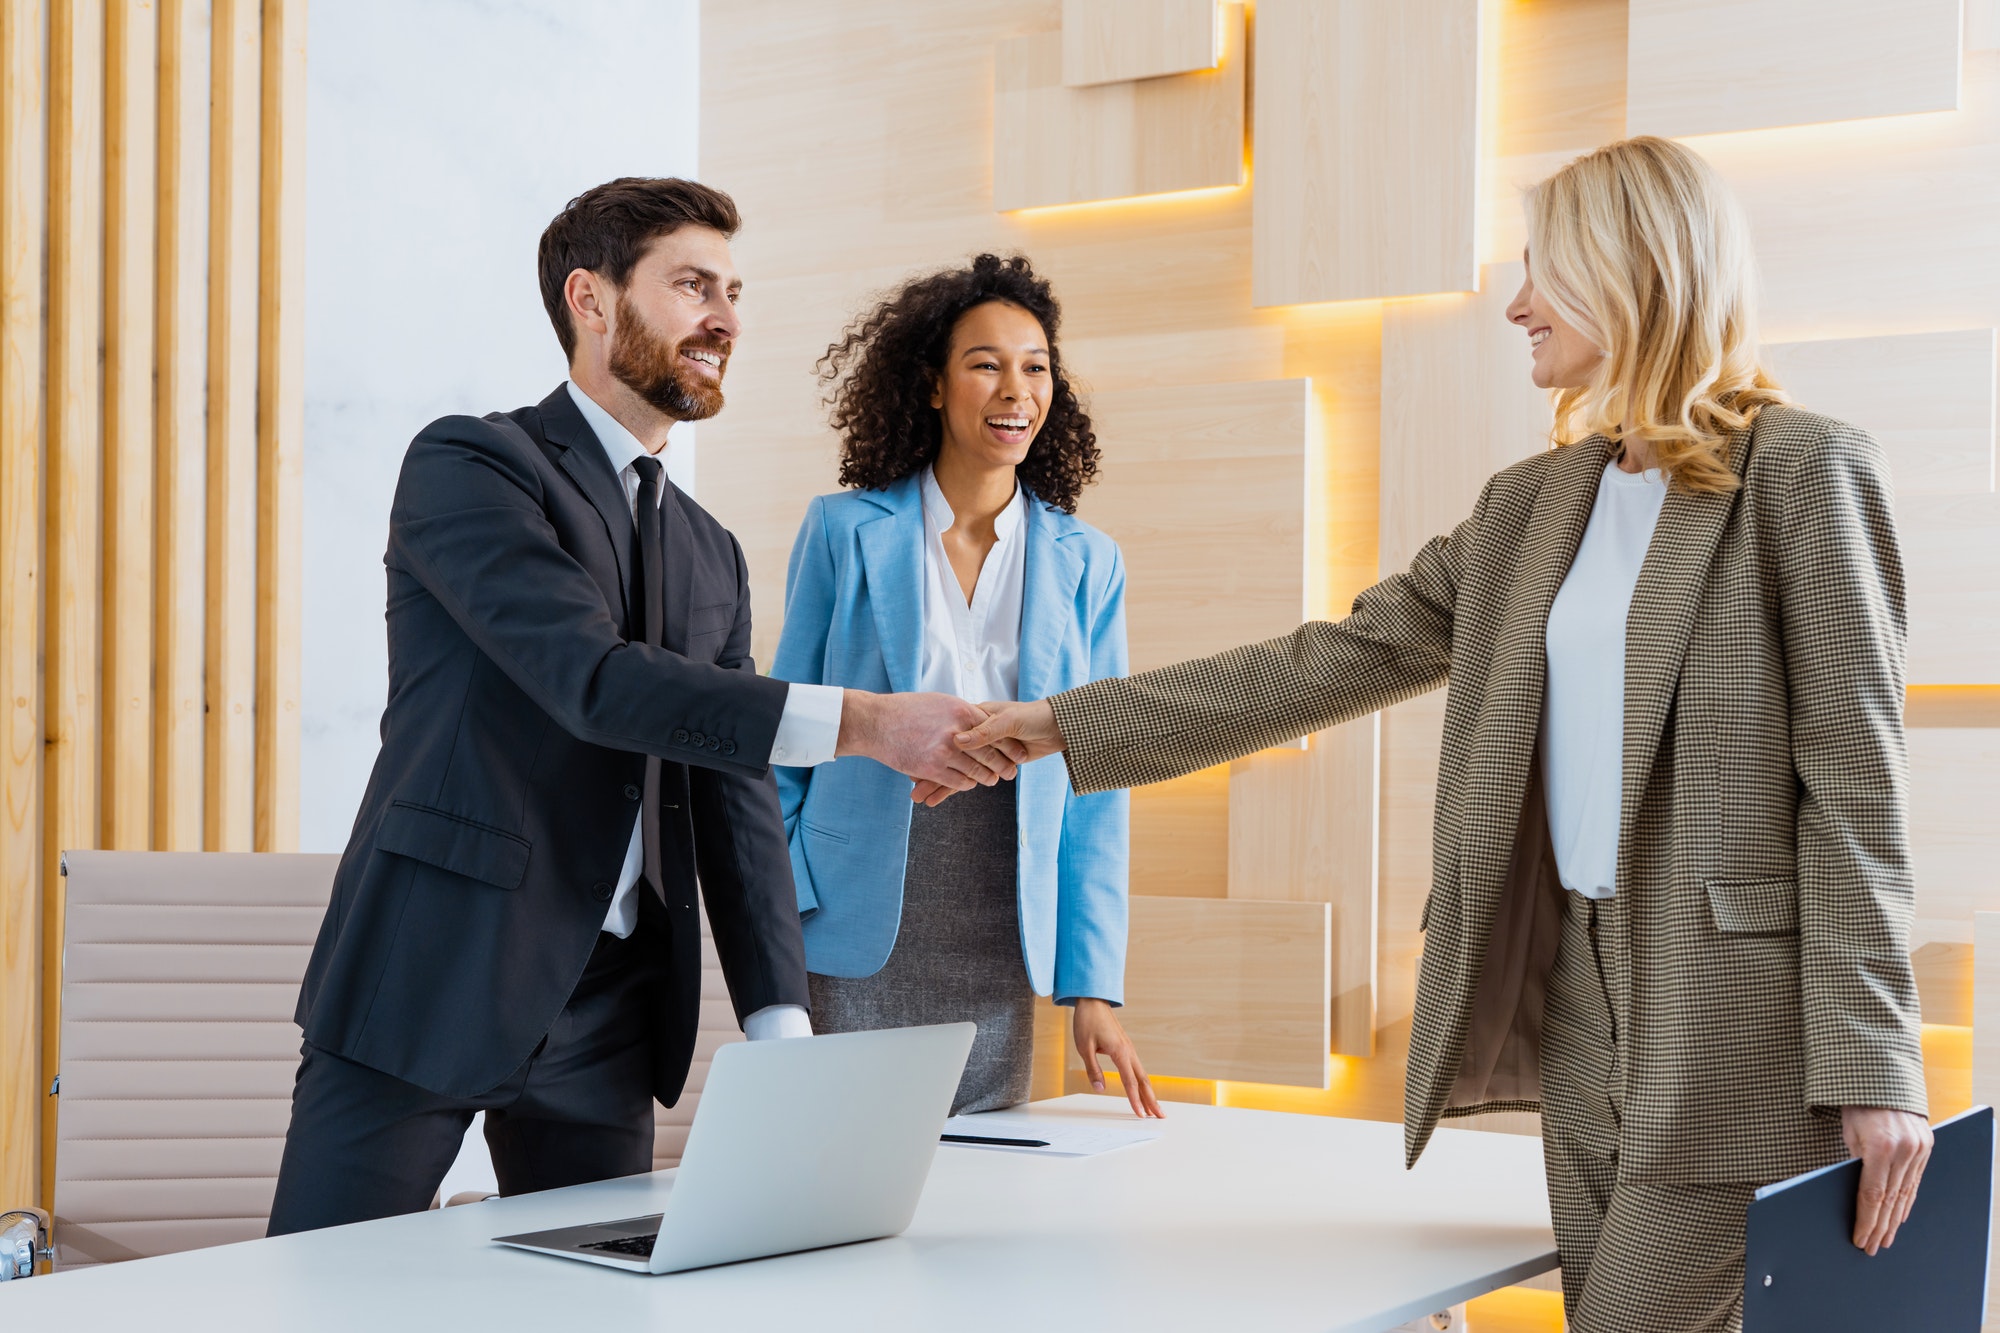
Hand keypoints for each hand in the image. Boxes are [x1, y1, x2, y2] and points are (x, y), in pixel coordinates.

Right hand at [838, 690, 1016, 793]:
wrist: (875, 722)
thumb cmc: (906, 709)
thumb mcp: (940, 702)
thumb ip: (961, 712)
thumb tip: (979, 718)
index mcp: (961, 710)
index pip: (994, 730)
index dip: (1009, 743)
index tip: (1019, 752)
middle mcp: (956, 730)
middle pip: (990, 752)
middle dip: (1004, 764)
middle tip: (1012, 772)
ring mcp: (944, 751)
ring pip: (977, 770)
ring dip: (987, 777)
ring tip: (993, 780)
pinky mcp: (931, 768)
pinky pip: (958, 782)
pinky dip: (967, 784)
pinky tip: (969, 784)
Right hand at [908, 698, 1058, 805]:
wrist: (1056, 726)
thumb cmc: (1033, 717)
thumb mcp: (1008, 721)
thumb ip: (985, 732)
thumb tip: (959, 741)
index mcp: (974, 717)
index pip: (949, 736)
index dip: (931, 749)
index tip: (917, 764)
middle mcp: (972, 734)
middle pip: (946, 758)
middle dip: (929, 774)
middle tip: (914, 790)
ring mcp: (977, 750)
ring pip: (953, 769)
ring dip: (936, 785)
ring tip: (919, 798)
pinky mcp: (987, 764)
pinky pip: (965, 777)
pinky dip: (952, 787)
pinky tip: (936, 797)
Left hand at [1072, 998, 1163, 1118]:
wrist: (1093, 1001)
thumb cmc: (1087, 1021)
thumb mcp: (1084, 1047)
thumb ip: (1093, 1070)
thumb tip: (1100, 1089)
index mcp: (1120, 1052)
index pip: (1130, 1082)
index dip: (1135, 1100)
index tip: (1140, 1115)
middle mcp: (1129, 1051)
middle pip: (1143, 1081)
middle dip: (1152, 1100)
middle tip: (1160, 1116)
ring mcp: (1129, 1049)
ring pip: (1142, 1075)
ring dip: (1149, 1092)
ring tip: (1155, 1108)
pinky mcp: (1126, 1047)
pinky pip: (1137, 1068)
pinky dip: (1142, 1082)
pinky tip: (1143, 1089)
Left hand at [1842, 1105, 1931, 1254]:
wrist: (1883, 1077)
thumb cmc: (1856, 1104)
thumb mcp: (1848, 1133)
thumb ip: (1854, 1165)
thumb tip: (1856, 1198)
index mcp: (1879, 1146)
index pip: (1872, 1195)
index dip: (1866, 1220)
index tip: (1860, 1239)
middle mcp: (1904, 1149)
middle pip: (1891, 1199)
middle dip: (1879, 1226)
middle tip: (1872, 1247)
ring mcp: (1919, 1148)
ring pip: (1906, 1193)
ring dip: (1895, 1219)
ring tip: (1885, 1239)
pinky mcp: (1926, 1146)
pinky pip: (1915, 1181)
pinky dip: (1907, 1201)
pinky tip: (1900, 1216)